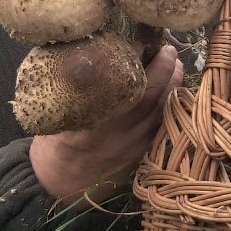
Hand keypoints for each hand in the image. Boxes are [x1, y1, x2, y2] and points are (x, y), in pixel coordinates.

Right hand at [29, 44, 182, 205]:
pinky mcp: (142, 157)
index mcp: (92, 125)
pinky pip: (164, 128)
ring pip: (162, 113)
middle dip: (164, 71)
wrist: (58, 186)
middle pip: (151, 99)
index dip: (139, 65)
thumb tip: (95, 52)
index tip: (145, 44)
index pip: (123, 89)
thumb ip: (78, 90)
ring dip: (172, 86)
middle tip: (169, 50)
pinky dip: (171, 106)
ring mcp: (133, 149)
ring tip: (175, 65)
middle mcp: (117, 137)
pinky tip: (173, 91)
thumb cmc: (55, 143)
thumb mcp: (58, 115)